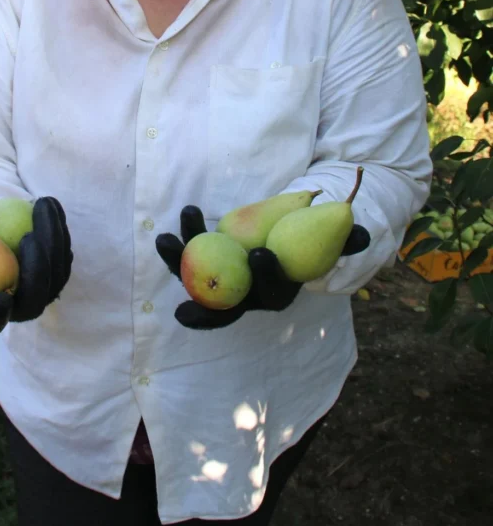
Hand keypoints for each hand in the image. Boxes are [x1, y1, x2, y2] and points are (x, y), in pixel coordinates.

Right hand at [0, 197, 72, 342]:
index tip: (1, 295)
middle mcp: (16, 310)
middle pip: (34, 302)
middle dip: (37, 272)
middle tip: (29, 239)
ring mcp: (42, 293)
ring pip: (56, 275)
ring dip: (52, 240)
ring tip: (41, 207)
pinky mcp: (58, 271)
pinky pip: (64, 254)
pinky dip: (58, 228)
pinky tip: (48, 204)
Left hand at [156, 205, 369, 329]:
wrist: (292, 229)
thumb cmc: (315, 235)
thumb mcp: (335, 236)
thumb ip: (348, 237)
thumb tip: (361, 234)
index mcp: (277, 293)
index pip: (270, 294)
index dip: (266, 278)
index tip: (261, 254)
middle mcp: (247, 294)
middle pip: (224, 303)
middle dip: (203, 303)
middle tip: (184, 300)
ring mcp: (223, 279)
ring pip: (197, 279)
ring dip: (177, 263)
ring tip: (164, 241)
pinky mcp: (208, 261)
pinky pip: (190, 257)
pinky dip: (182, 244)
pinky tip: (178, 222)